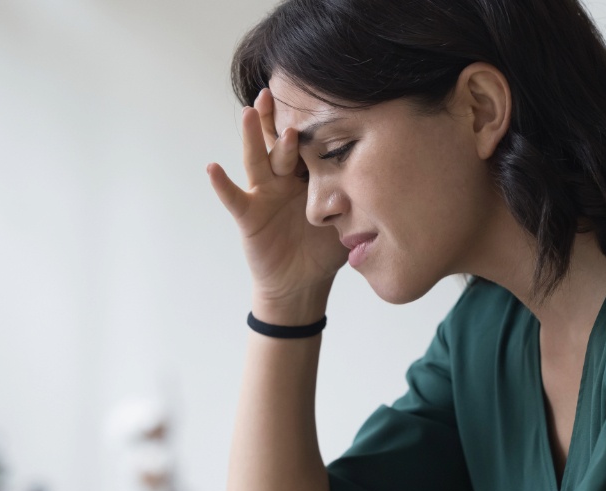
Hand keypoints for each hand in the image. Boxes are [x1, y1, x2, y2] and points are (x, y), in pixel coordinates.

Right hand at [206, 88, 347, 311]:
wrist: (302, 283)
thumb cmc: (324, 249)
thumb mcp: (349, 219)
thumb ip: (361, 197)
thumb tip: (391, 177)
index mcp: (308, 175)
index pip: (307, 143)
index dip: (308, 121)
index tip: (313, 93)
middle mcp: (283, 178)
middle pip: (279, 142)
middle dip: (276, 118)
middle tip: (274, 91)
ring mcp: (264, 194)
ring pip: (257, 160)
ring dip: (251, 136)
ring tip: (248, 112)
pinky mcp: (249, 216)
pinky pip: (234, 198)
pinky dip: (222, 184)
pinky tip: (213, 168)